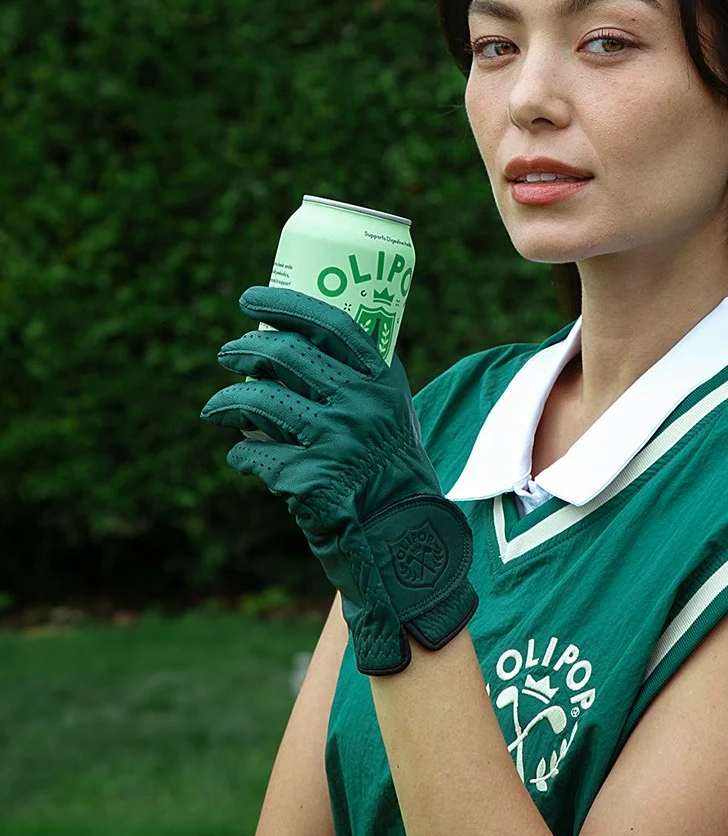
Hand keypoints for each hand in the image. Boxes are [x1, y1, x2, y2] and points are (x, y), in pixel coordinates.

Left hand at [200, 286, 477, 674]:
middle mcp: (359, 404)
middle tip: (227, 353)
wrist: (401, 538)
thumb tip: (297, 345)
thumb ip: (357, 383)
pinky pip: (255, 456)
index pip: (330, 323)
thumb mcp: (390, 416)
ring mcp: (332, 441)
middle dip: (244, 349)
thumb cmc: (392, 473)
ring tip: (217, 408)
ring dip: (228, 403)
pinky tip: (243, 456)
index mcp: (381, 381)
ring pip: (259, 402)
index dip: (285, 304)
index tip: (251, 298)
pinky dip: (242, 456)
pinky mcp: (307, 479)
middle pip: (285, 355)